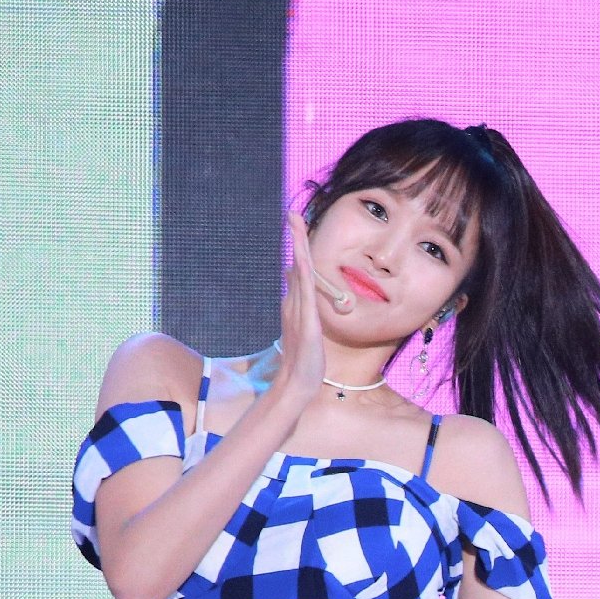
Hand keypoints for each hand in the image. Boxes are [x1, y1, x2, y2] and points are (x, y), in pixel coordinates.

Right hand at [274, 211, 324, 413]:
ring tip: (295, 225)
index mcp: (294, 304)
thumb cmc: (304, 361)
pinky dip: (304, 275)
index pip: (298, 269)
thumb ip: (301, 310)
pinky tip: (304, 260)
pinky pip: (305, 294)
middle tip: (293, 213)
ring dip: (298, 249)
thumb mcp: (304, 330)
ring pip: (299, 273)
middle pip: (296, 264)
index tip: (296, 224)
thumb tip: (297, 295)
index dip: (298, 246)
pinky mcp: (307, 324)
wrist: (296, 384)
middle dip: (296, 238)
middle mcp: (293, 303)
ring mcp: (298, 312)